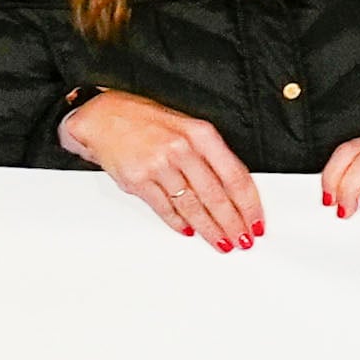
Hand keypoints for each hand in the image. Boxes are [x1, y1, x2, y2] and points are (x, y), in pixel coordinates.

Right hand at [63, 91, 264, 249]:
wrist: (104, 118)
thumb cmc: (149, 123)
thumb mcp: (189, 129)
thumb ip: (211, 157)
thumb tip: (234, 192)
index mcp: (201, 135)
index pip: (235, 176)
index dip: (249, 204)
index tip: (255, 221)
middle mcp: (182, 149)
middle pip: (216, 196)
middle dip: (232, 224)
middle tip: (242, 240)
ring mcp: (159, 165)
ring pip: (192, 207)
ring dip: (209, 230)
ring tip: (221, 242)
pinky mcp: (137, 180)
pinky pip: (165, 209)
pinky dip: (179, 223)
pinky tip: (190, 231)